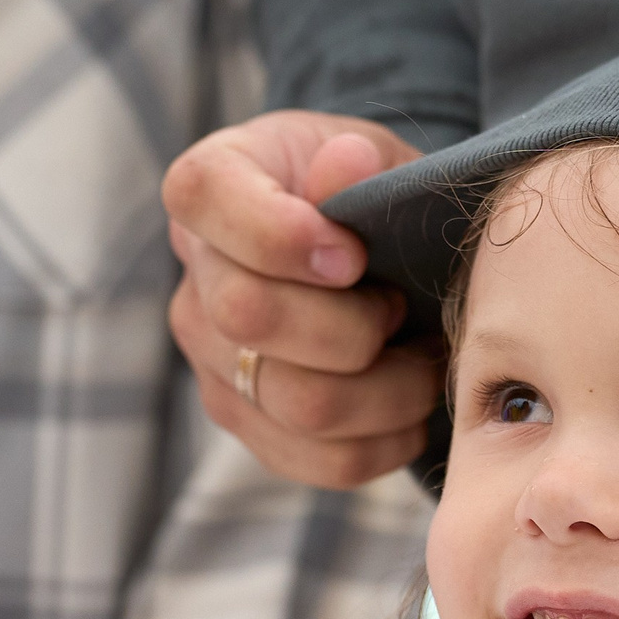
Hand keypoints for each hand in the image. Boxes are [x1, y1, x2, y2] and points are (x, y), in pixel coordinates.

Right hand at [163, 110, 444, 488]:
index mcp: (208, 191)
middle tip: (400, 307)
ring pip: (303, 404)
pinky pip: (327, 461)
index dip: (281, 234)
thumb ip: (359, 162)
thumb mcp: (371, 156)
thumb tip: (345, 162)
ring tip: (424, 358)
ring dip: (392, 389)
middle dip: (353, 321)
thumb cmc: (367, 197)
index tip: (352, 254)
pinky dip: (390, 440)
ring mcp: (215, 366)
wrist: (371, 261)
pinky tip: (411, 406)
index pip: (207, 201)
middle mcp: (195, 284)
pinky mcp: (255, 427)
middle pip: (250, 317)